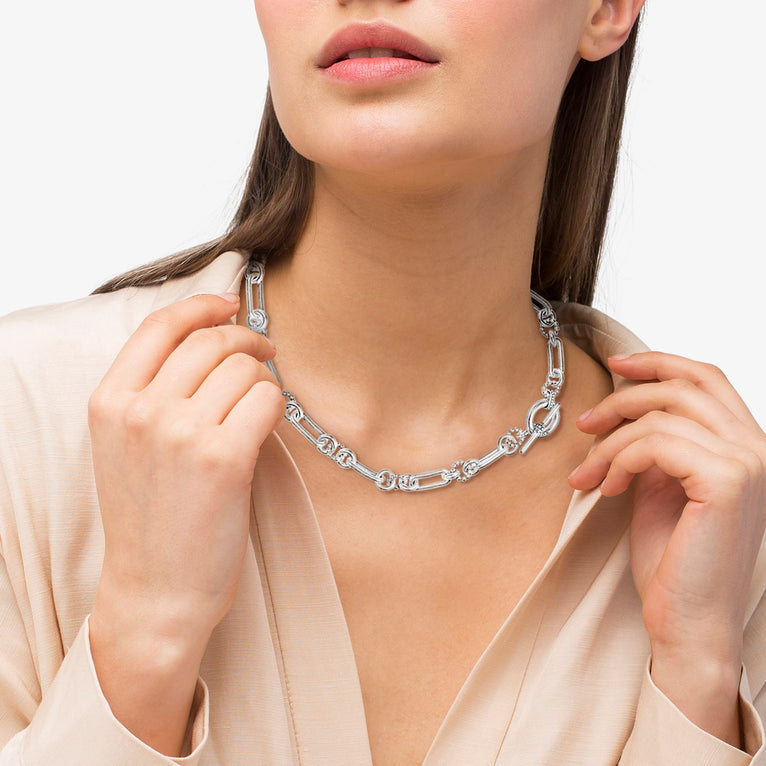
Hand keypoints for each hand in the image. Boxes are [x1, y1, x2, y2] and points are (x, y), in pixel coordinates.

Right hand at [87, 292, 283, 753]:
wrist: (157, 593)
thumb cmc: (151, 520)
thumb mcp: (127, 446)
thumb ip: (155, 391)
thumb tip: (214, 337)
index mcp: (109, 402)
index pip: (161, 326)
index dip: (204, 306)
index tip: (232, 305)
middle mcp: (141, 412)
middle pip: (212, 341)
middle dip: (247, 340)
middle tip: (266, 354)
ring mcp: (181, 434)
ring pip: (246, 368)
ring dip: (264, 380)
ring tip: (259, 406)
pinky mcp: (224, 459)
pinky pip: (269, 400)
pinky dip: (277, 406)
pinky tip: (269, 425)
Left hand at [569, 352, 765, 745]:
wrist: (686, 620)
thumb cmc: (673, 558)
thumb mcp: (660, 485)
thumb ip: (656, 443)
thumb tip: (625, 404)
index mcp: (744, 444)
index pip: (706, 378)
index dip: (659, 362)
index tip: (615, 365)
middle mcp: (756, 447)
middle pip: (682, 386)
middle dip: (623, 398)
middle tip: (585, 424)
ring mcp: (747, 462)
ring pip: (660, 416)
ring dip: (610, 442)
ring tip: (590, 475)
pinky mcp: (727, 481)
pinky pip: (655, 443)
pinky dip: (619, 459)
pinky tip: (607, 488)